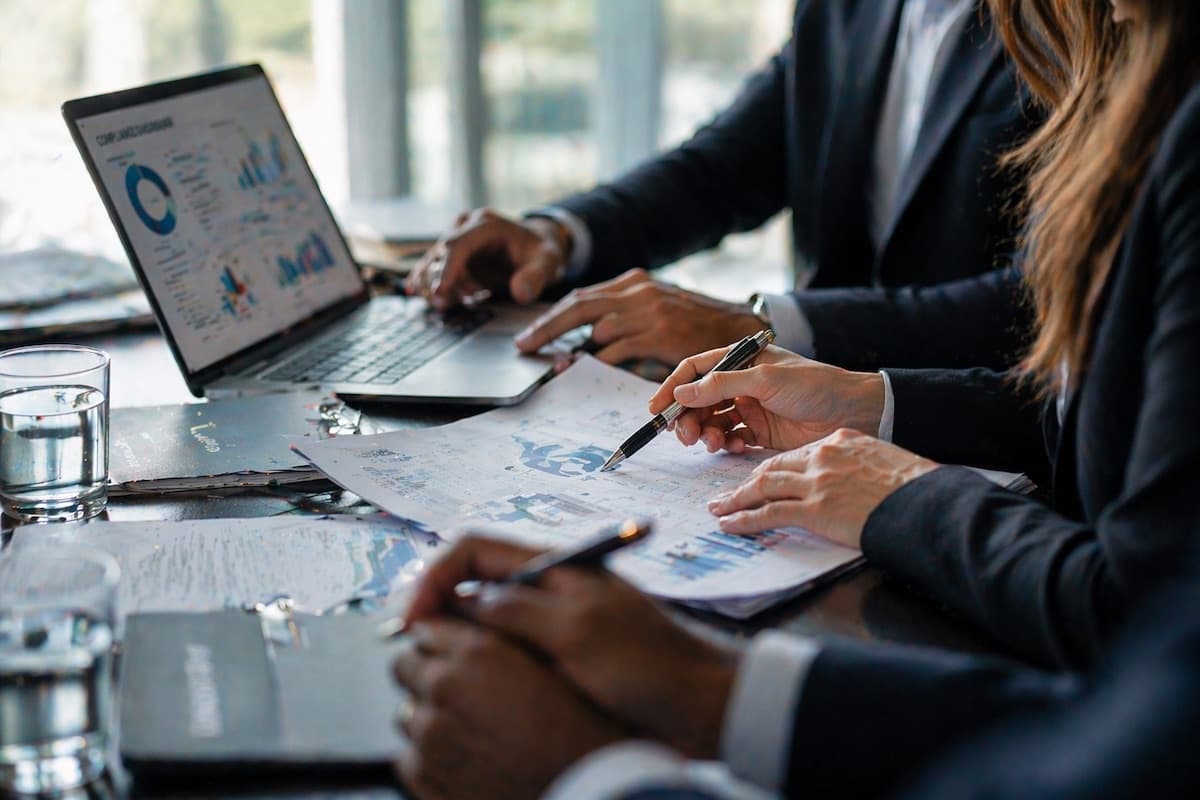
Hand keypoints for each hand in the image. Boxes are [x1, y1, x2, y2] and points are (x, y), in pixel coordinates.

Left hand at [392, 618, 625, 799]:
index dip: (441, 639)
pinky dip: (428, 757)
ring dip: (430, 716)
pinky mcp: (425, 776)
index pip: (427, 628)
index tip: (451, 649)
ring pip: (407, 712)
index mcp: (478, 653)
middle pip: (405, 665)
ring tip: (470, 731)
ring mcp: (429, 735)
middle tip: (459, 691)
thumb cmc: (580, 730)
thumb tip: (476, 627)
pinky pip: (408, 756)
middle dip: (427, 672)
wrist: (585, 786)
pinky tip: (464, 760)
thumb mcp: (551, 663)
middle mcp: (445, 687)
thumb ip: (505, 638)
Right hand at [404, 536, 739, 758]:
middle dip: (436, 608)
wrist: (699, 703)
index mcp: (552, 566)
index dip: (434, 576)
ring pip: (485, 618)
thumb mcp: (577, 632)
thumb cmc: (649, 664)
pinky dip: (482, 662)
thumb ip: (517, 609)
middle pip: (473, 580)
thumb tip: (464, 603)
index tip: (412, 619)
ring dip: (457, 637)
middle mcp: (548, 587)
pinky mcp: (560, 655)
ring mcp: (553, 621)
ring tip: (439, 671)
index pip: (472, 547)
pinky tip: (476, 689)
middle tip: (415, 648)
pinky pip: (507, 650)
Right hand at [406, 209, 569, 309]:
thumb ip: (536, 277)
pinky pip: (431, 267)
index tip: (440, 291)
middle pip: (441, 254)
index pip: (459, 244)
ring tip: (447, 304)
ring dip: (434, 284)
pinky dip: (427, 282)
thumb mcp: (547, 263)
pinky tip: (422, 293)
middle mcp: (465, 227)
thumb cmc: (539, 252)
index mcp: (486, 224)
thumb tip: (521, 294)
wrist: (534, 246)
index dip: (448, 269)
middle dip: (440, 281)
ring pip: (433, 262)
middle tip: (446, 305)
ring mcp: (455, 239)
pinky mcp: (451, 254)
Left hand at [514, 268, 761, 365]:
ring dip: (573, 349)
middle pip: (579, 306)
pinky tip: (587, 369)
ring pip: (596, 328)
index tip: (530, 333)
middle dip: (547, 326)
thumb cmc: (696, 326)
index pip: (582, 296)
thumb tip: (588, 345)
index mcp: (634, 283)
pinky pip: (618, 348)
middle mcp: (638, 291)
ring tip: (555, 365)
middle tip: (524, 345)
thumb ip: (625, 320)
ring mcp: (649, 310)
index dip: (552, 315)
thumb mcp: (657, 310)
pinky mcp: (660, 332)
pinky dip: (600, 361)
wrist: (740, 327)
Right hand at [648, 345, 885, 452]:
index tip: (656, 409)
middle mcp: (741, 383)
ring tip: (711, 443)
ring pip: (711, 421)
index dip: (672, 387)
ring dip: (705, 433)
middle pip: (698, 400)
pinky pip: (730, 438)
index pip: (695, 370)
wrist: (854, 411)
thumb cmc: (815, 385)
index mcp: (741, 360)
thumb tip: (682, 391)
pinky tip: (732, 447)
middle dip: (687, 417)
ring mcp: (749, 408)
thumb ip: (722, 385)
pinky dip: (725, 444)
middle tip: (685, 435)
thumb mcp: (765, 379)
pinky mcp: (760, 431)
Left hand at [709, 429, 938, 548]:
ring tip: (719, 509)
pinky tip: (729, 524)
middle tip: (727, 494)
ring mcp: (817, 482)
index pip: (796, 454)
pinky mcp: (815, 509)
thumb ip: (858, 468)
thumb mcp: (884, 464)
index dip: (774, 468)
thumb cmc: (915, 489)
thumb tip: (850, 485)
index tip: (760, 478)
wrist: (928, 504)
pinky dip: (744, 519)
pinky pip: (769, 513)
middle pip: (773, 466)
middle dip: (747, 482)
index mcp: (841, 441)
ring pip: (763, 485)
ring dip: (736, 498)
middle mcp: (823, 456)